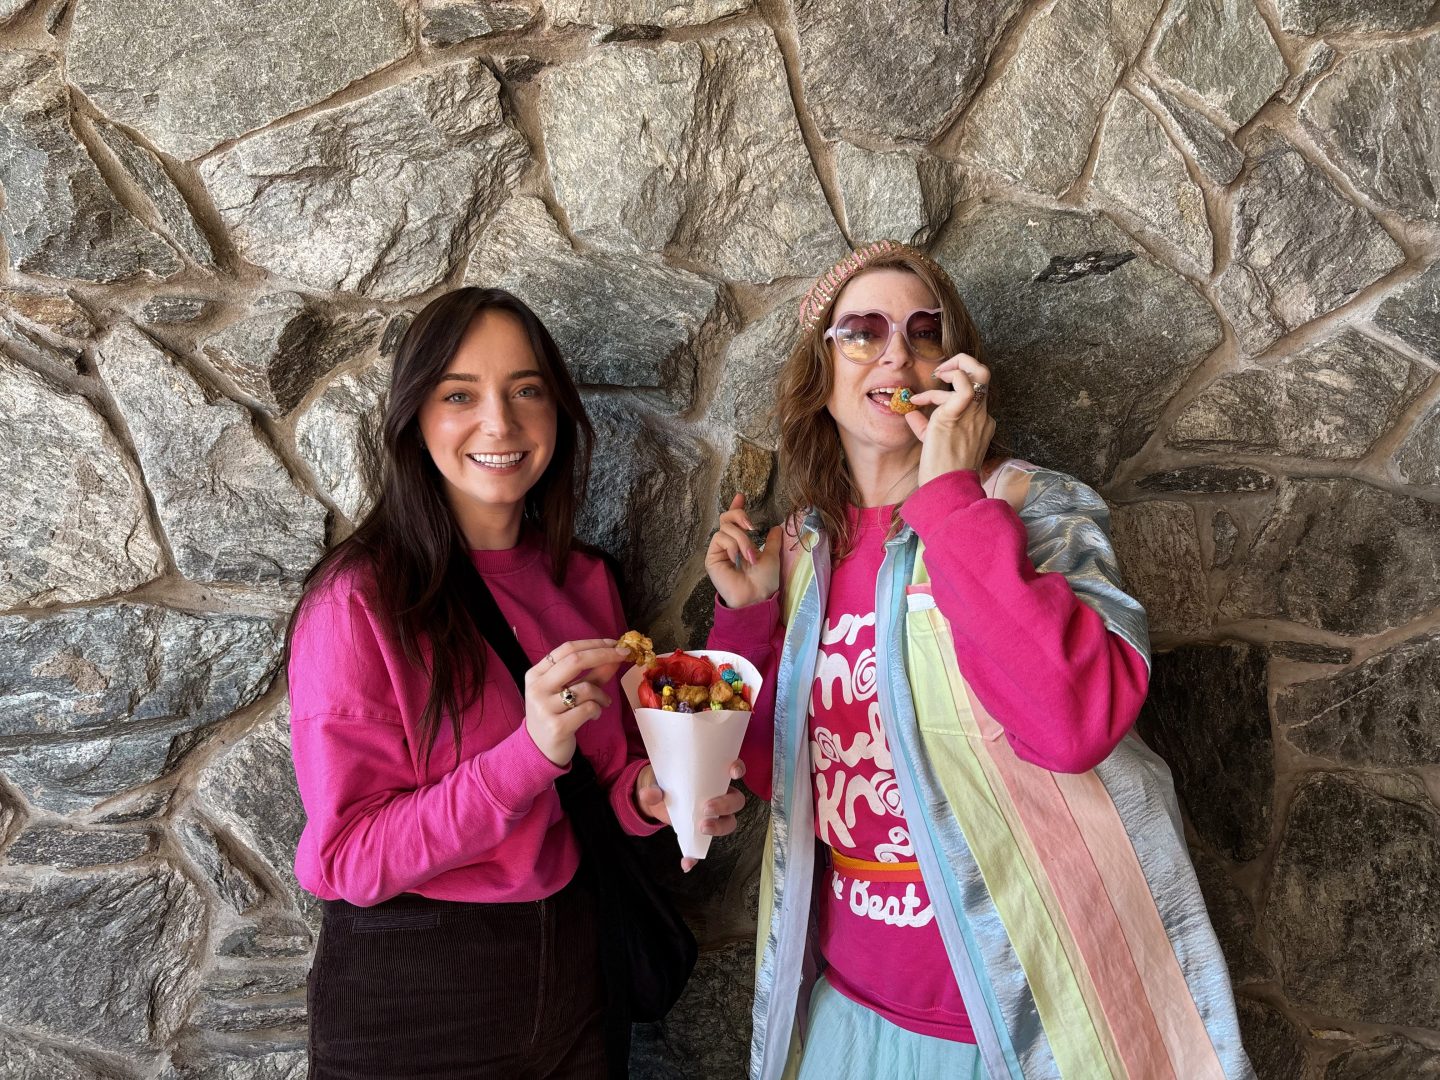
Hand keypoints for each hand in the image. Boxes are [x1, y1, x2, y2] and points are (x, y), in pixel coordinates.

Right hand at [524, 638, 627, 765]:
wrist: (540, 750)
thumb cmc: (556, 715)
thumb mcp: (569, 691)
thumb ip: (592, 674)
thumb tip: (615, 656)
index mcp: (536, 674)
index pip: (567, 649)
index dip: (593, 643)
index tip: (615, 643)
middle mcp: (537, 688)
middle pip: (575, 661)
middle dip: (604, 654)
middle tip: (624, 655)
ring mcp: (545, 707)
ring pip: (586, 688)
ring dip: (602, 694)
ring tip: (603, 703)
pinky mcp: (557, 726)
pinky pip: (589, 708)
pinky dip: (598, 710)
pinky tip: (593, 716)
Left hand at [635, 758, 747, 871]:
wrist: (658, 801)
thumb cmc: (665, 785)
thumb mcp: (657, 783)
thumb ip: (653, 789)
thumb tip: (650, 794)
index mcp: (712, 778)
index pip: (733, 770)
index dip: (738, 769)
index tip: (732, 772)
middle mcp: (720, 796)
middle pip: (736, 801)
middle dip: (726, 805)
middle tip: (706, 809)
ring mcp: (714, 816)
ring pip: (729, 822)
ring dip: (719, 828)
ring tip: (702, 829)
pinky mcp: (702, 832)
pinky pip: (703, 847)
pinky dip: (695, 856)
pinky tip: (686, 862)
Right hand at [705, 494, 781, 608]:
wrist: (756, 596)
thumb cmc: (765, 581)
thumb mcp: (772, 556)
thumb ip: (772, 541)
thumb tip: (776, 527)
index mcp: (742, 544)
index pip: (735, 522)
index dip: (736, 508)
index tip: (740, 496)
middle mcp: (728, 546)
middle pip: (726, 518)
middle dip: (739, 515)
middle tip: (752, 526)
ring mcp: (719, 551)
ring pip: (726, 528)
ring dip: (742, 539)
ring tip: (750, 556)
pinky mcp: (712, 558)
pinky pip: (720, 539)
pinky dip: (733, 545)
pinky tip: (737, 559)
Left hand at [906, 353, 994, 486]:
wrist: (947, 490)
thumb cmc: (941, 473)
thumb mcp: (935, 444)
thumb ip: (925, 427)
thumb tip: (911, 413)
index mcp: (979, 424)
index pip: (973, 394)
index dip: (948, 390)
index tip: (925, 399)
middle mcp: (981, 417)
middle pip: (984, 377)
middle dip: (963, 363)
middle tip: (941, 371)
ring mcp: (973, 415)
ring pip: (979, 374)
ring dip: (955, 366)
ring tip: (934, 377)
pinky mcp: (958, 416)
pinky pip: (964, 386)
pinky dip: (948, 379)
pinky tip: (926, 393)